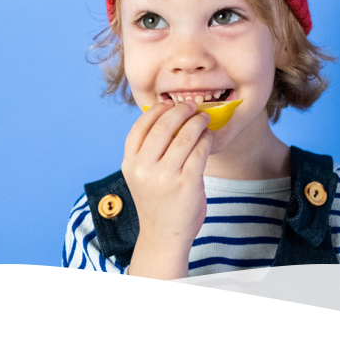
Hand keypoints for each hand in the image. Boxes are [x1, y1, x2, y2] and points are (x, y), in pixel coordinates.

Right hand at [122, 99, 212, 278]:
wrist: (164, 235)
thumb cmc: (156, 201)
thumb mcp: (141, 175)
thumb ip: (149, 150)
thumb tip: (168, 116)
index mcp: (130, 163)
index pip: (139, 126)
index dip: (156, 110)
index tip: (168, 103)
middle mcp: (144, 168)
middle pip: (163, 126)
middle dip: (180, 111)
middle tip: (191, 106)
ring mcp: (165, 176)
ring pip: (184, 136)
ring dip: (197, 122)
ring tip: (204, 118)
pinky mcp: (186, 182)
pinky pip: (200, 150)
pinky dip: (206, 138)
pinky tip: (209, 136)